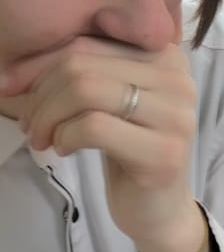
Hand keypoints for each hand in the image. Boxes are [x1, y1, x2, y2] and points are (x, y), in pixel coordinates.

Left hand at [2, 38, 204, 251]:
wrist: (159, 210)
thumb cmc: (129, 150)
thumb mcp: (106, 101)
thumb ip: (77, 72)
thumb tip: (11, 68)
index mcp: (165, 55)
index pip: (86, 42)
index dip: (39, 64)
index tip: (12, 88)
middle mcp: (179, 79)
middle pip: (82, 65)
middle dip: (41, 95)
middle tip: (29, 124)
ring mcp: (176, 116)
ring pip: (86, 90)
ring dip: (49, 117)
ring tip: (43, 138)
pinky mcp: (165, 152)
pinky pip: (94, 127)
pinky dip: (66, 137)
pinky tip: (65, 149)